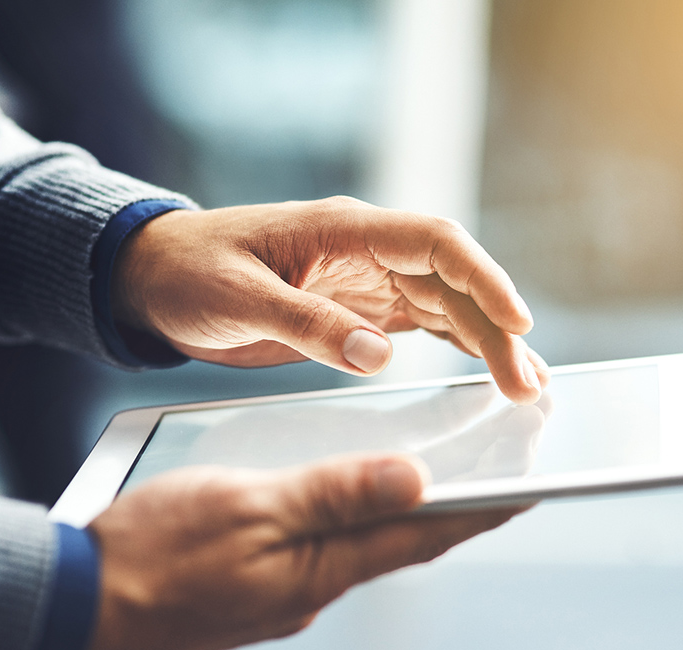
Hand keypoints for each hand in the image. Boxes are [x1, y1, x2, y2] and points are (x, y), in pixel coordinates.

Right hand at [75, 454, 526, 649]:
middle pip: (398, 542)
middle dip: (450, 509)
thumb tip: (414, 479)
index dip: (481, 508)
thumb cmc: (153, 555)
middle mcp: (312, 588)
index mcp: (320, 570)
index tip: (533, 484)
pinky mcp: (251, 587)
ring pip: (356, 545)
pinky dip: (344, 519)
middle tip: (496, 474)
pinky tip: (339, 495)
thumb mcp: (247, 507)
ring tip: (431, 473)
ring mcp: (281, 592)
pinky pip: (316, 548)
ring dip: (397, 512)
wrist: (73, 608)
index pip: (422, 534)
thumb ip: (331, 493)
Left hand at [112, 197, 549, 403]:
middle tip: (528, 384)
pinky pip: (422, 325)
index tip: (517, 321)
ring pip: (447, 306)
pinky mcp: (358, 311)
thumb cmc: (190, 272)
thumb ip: (306, 324)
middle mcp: (367, 251)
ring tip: (526, 386)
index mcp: (344, 229)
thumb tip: (379, 355)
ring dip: (487, 342)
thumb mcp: (239, 299)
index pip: (435, 243)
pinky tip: (486, 371)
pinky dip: (458, 347)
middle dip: (496, 329)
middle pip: (453, 282)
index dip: (484, 278)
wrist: (154, 277)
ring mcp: (367, 280)